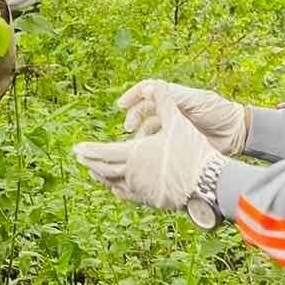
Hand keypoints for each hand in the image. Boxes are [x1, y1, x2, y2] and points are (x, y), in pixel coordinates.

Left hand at [73, 89, 216, 210]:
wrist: (208, 182)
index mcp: (135, 154)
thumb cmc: (192, 150)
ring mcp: (140, 190)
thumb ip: (163, 102)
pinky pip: (127, 194)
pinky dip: (117, 188)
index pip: (104, 152)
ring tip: (94, 170)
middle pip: (104, 169)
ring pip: (113, 183)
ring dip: (101, 176)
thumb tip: (152, 84)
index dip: (89, 150)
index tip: (76, 149)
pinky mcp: (150, 200)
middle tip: (79, 158)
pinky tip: (115, 187)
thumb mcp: (177, 122)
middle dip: (90, 162)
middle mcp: (133, 174)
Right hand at [117, 79, 249, 155]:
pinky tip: (146, 154)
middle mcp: (172, 110)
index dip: (133, 95)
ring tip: (137, 145)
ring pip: (148, 128)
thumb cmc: (221, 113)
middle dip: (133, 117)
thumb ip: (174, 96)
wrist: (238, 134)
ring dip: (140, 135)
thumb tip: (147, 87)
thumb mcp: (198, 102)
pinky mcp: (177, 142)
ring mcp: (174, 126)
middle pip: (144, 110)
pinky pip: (158, 143)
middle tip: (129, 128)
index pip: (148, 90)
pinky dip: (149, 147)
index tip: (121, 105)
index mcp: (175, 97)